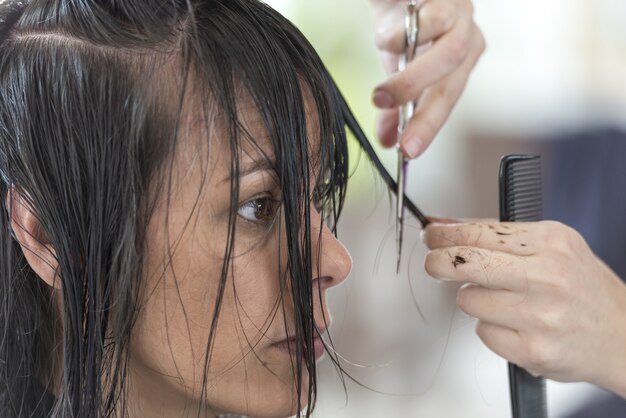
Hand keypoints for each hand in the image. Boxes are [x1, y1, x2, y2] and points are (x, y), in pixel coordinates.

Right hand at [369, 0, 484, 157]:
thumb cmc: (400, 20)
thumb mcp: (396, 66)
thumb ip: (395, 104)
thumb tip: (387, 142)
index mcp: (459, 58)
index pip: (447, 99)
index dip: (428, 127)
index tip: (407, 151)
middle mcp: (465, 34)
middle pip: (454, 80)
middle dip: (423, 110)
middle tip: (393, 131)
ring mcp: (458, 10)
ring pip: (451, 52)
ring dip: (411, 79)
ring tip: (380, 92)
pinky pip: (430, 17)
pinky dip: (401, 34)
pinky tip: (384, 37)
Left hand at [422, 220, 625, 396]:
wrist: (623, 335)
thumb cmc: (582, 288)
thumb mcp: (551, 247)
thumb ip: (498, 236)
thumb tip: (446, 225)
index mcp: (550, 242)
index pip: (479, 232)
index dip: (445, 234)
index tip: (430, 235)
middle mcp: (547, 276)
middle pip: (467, 263)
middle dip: (439, 262)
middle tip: (434, 264)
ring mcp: (540, 315)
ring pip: (469, 301)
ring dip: (475, 300)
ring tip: (504, 302)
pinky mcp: (533, 349)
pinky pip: (482, 333)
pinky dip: (490, 329)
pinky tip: (515, 325)